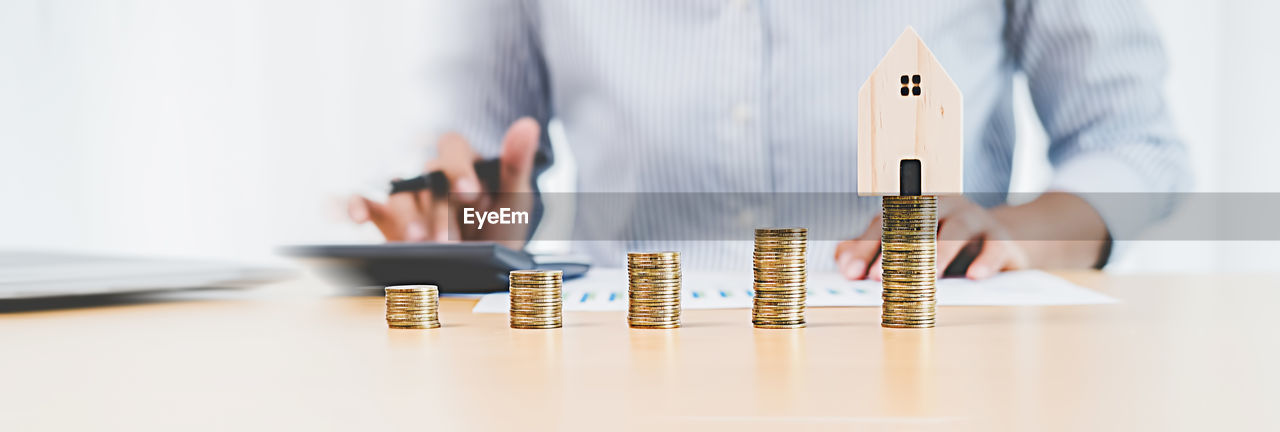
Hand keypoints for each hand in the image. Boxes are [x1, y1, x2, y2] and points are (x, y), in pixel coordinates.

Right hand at [348, 117, 540, 249]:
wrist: (483, 271)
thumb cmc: (500, 230)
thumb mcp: (515, 201)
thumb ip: (518, 163)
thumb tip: (529, 124)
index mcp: (464, 164)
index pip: (454, 149)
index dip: (460, 169)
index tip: (470, 194)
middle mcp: (432, 176)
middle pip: (427, 178)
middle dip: (440, 210)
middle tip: (450, 239)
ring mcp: (410, 197)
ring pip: (402, 196)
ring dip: (409, 218)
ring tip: (419, 242)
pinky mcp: (386, 218)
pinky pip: (366, 204)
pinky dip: (355, 205)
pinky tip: (355, 215)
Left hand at [834, 193, 1108, 279]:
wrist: (1002, 241)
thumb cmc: (944, 246)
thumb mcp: (907, 248)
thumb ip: (872, 252)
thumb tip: (843, 263)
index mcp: (914, 207)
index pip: (884, 223)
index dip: (866, 248)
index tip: (851, 272)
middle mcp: (942, 206)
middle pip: (916, 223)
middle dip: (897, 251)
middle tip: (881, 278)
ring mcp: (974, 218)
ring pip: (955, 230)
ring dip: (938, 253)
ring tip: (927, 277)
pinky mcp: (1002, 237)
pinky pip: (995, 246)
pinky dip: (985, 261)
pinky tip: (974, 277)